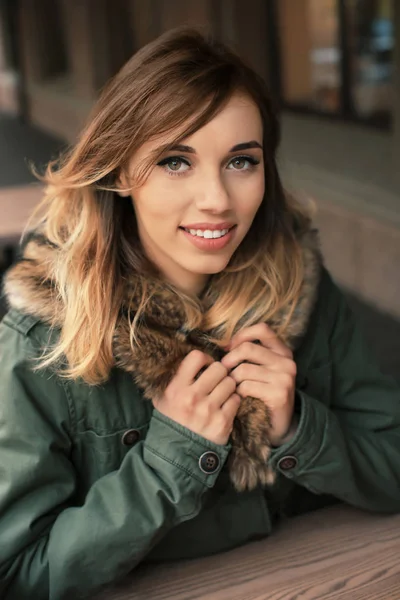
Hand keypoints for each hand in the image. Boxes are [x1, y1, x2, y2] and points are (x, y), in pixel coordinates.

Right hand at [153, 350, 240, 445]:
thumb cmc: (171, 419)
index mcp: (176, 388)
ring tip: (221, 393)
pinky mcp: (222, 422)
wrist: (177, 451)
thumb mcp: (162, 396)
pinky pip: (236, 400)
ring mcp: (208, 411)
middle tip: (217, 380)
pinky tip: (225, 405)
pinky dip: (233, 401)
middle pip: (219, 368)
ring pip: (230, 382)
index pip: (197, 357)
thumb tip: (187, 354)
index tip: (206, 366)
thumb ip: (173, 377)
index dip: (205, 358)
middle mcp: (192, 398)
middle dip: (220, 372)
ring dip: (228, 386)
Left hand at [221, 323, 297, 446]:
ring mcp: (284, 378)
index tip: (229, 348)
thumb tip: (223, 343)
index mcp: (283, 351)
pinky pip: (246, 386)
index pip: (262, 329)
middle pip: (248, 348)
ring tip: (231, 388)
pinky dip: (237, 393)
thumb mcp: (261, 369)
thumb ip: (249, 354)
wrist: (280, 425)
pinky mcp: (279, 394)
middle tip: (223, 371)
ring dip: (232, 380)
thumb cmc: (263, 394)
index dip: (242, 335)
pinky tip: (239, 398)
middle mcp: (287, 362)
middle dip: (229, 359)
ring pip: (243, 369)